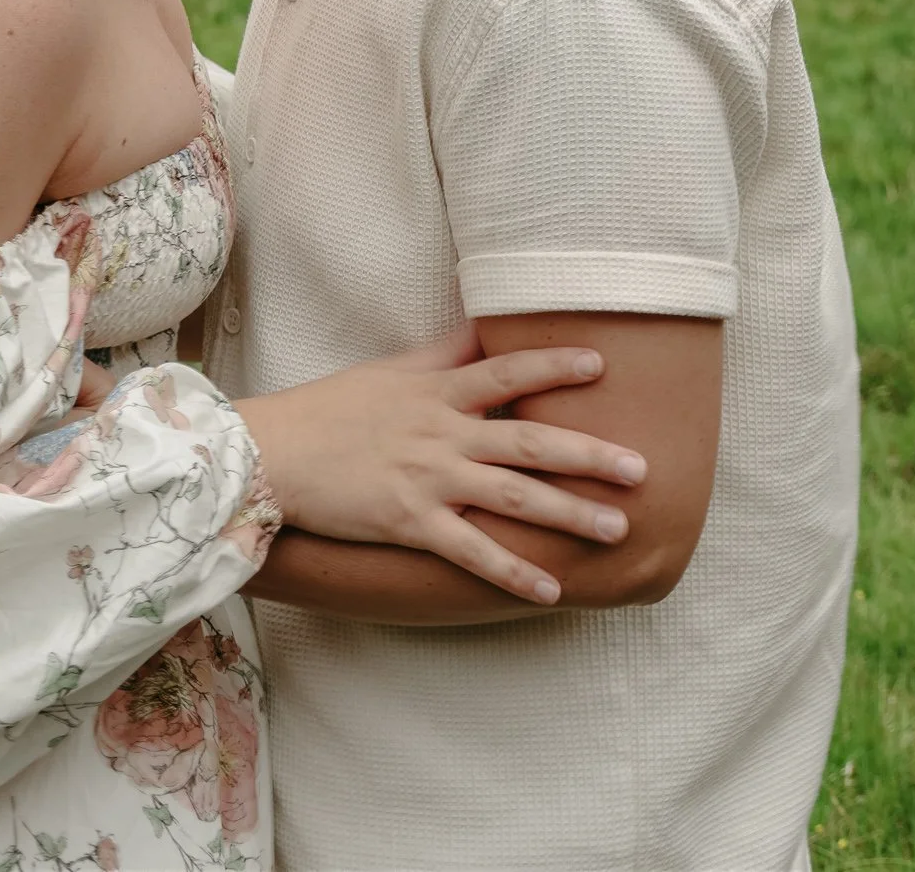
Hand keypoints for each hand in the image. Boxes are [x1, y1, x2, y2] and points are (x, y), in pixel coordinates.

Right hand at [235, 332, 647, 604]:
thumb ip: (442, 354)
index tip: (603, 364)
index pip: (506, 371)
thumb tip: (484, 325)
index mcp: (437, 393)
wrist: (273, 453)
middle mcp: (441, 433)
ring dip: (570, 514)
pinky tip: (551, 590)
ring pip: (514, 497)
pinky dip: (513, 572)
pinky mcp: (410, 523)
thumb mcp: (390, 371)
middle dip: (589, 454)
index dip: (554, 366)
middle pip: (528, 440)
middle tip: (641, 468)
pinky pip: (471, 552)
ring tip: (617, 528)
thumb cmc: (331, 409)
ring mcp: (428, 480)